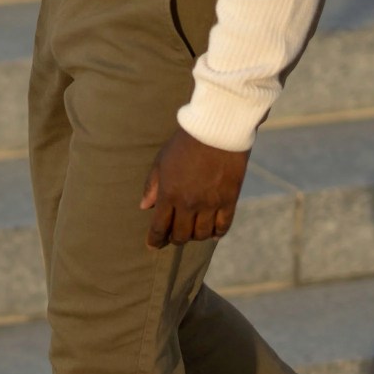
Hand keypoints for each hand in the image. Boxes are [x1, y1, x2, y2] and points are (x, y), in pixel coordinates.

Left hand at [140, 128, 250, 249]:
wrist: (218, 128)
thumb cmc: (186, 142)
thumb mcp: (162, 160)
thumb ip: (152, 185)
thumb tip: (144, 206)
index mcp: (169, 194)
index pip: (159, 227)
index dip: (154, 240)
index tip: (152, 245)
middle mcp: (188, 204)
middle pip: (180, 235)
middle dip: (175, 239)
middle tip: (175, 235)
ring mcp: (210, 204)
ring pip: (201, 235)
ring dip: (196, 236)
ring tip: (194, 230)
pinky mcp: (229, 200)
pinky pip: (223, 226)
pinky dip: (217, 233)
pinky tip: (213, 233)